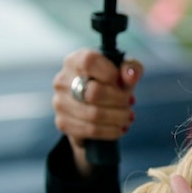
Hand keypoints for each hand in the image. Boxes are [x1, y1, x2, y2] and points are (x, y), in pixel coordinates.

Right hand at [52, 48, 141, 174]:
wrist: (96, 108)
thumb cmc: (111, 84)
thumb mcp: (125, 72)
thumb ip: (131, 68)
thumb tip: (130, 77)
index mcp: (75, 61)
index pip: (89, 62)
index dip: (110, 73)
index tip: (121, 81)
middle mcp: (62, 80)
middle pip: (94, 92)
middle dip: (120, 100)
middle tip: (130, 102)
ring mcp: (60, 102)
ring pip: (94, 114)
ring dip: (118, 117)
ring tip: (128, 116)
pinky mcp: (63, 123)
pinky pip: (91, 130)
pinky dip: (111, 131)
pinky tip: (120, 128)